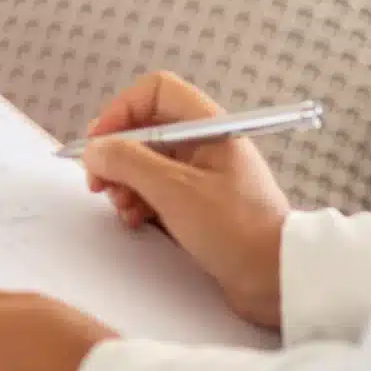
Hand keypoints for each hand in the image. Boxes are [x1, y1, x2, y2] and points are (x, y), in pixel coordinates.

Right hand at [80, 71, 291, 329]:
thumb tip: (94, 148)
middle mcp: (205, 144)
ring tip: (122, 207)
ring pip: (145, 162)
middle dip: (117, 154)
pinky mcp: (196, 205)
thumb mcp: (175, 190)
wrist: (276, 278)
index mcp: (210, 127)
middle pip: (145, 129)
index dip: (121, 110)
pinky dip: (138, 201)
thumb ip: (128, 161)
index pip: (155, 92)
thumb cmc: (238, 231)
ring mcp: (200, 175)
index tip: (99, 142)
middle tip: (100, 182)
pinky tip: (135, 220)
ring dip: (124, 182)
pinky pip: (155, 190)